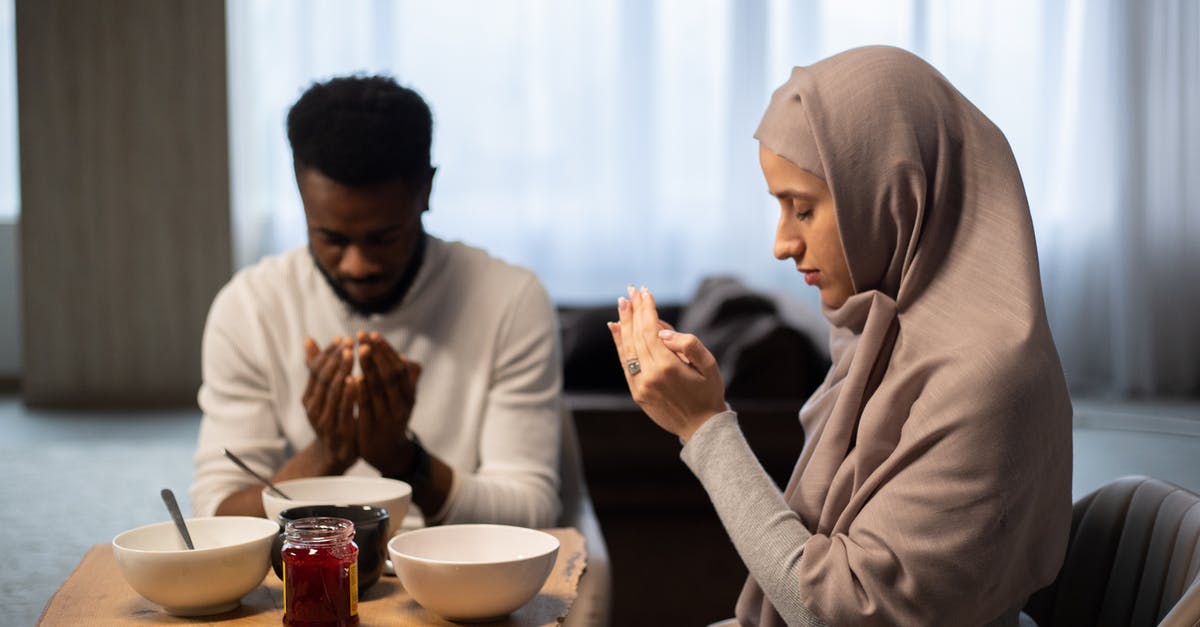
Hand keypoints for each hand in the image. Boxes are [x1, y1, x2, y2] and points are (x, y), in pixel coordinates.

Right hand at [302, 336, 357, 469]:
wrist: (334, 455)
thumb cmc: (332, 419)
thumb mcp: (323, 395)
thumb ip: (318, 370)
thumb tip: (309, 340)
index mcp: (309, 398)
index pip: (316, 370)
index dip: (327, 354)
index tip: (342, 339)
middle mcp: (313, 408)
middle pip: (323, 378)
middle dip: (336, 359)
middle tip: (349, 343)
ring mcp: (324, 420)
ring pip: (332, 391)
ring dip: (342, 371)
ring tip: (352, 354)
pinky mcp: (339, 431)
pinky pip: (344, 409)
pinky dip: (349, 393)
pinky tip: (357, 379)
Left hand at [355, 331, 422, 476]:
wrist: (390, 454)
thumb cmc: (394, 421)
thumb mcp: (404, 401)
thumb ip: (406, 382)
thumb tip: (407, 360)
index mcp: (408, 396)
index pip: (398, 368)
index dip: (386, 351)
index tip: (374, 335)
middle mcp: (401, 405)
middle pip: (389, 375)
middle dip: (376, 354)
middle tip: (363, 335)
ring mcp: (388, 417)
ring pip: (378, 388)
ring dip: (369, 367)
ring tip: (358, 349)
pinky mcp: (373, 427)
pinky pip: (366, 405)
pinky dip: (360, 390)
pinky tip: (352, 376)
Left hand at [608, 286, 725, 441]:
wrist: (701, 428)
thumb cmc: (708, 393)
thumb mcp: (708, 365)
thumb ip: (688, 344)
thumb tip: (663, 332)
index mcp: (667, 367)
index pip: (650, 330)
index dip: (646, 309)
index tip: (645, 292)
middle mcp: (649, 376)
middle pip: (636, 336)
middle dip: (634, 311)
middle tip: (630, 291)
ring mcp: (640, 386)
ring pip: (627, 349)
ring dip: (624, 324)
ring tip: (623, 304)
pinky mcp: (636, 393)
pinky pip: (624, 363)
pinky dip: (620, 344)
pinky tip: (616, 329)